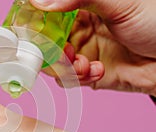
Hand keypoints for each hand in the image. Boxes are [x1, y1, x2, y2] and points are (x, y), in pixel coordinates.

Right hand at [31, 0, 155, 95]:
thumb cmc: (155, 22)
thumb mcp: (118, 3)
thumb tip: (40, 1)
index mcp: (80, 8)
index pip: (46, 15)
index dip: (35, 24)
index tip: (30, 33)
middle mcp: (77, 31)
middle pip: (44, 42)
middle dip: (49, 51)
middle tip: (62, 53)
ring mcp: (80, 53)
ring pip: (53, 64)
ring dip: (65, 68)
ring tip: (84, 65)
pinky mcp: (87, 74)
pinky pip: (68, 80)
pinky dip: (78, 78)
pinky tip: (97, 71)